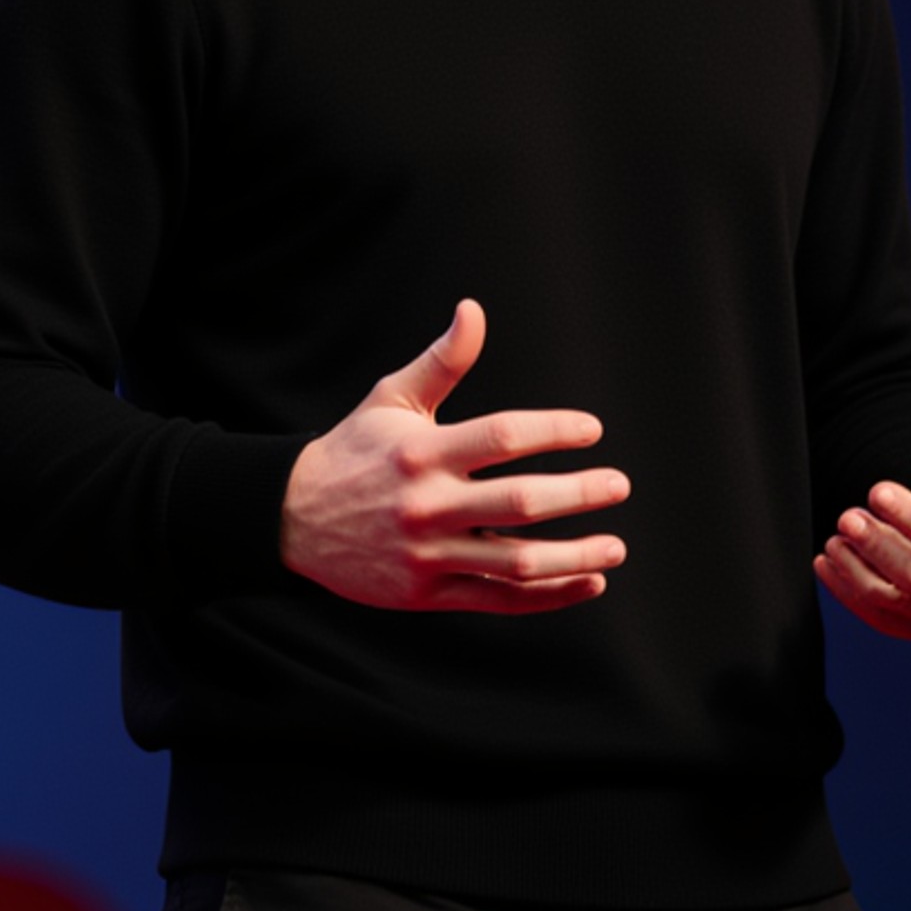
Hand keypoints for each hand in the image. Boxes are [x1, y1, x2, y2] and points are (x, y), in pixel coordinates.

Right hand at [280, 300, 628, 613]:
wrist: (291, 519)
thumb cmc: (353, 450)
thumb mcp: (391, 399)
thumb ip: (442, 361)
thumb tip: (474, 309)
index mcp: (422, 452)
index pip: (503, 437)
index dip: (555, 430)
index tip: (592, 429)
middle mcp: (427, 505)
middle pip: (520, 502)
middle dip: (579, 494)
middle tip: (619, 485)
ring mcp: (427, 555)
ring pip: (516, 562)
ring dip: (575, 556)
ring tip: (615, 548)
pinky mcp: (426, 594)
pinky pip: (498, 600)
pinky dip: (548, 595)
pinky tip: (586, 582)